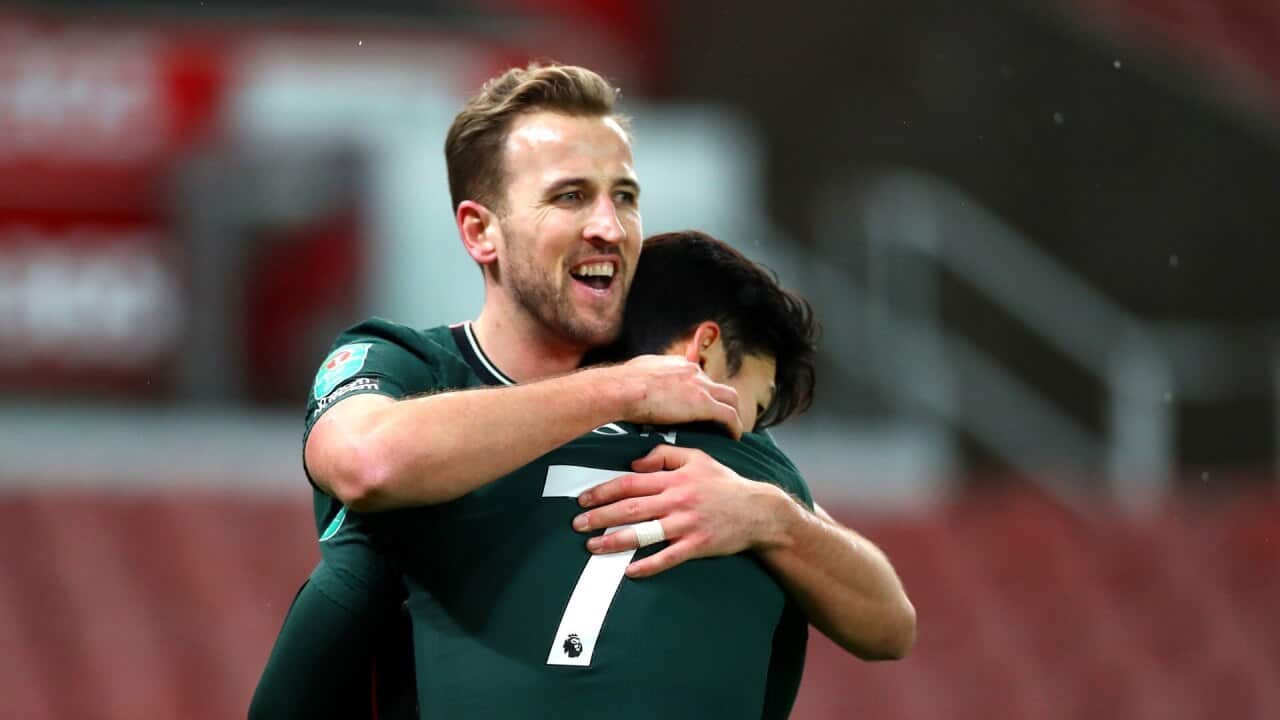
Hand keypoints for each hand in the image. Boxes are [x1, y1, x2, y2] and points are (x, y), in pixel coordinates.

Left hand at [572, 444, 790, 576]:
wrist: (758, 510)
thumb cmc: (724, 483)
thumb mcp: (697, 458)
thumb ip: (664, 455)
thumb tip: (634, 463)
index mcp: (674, 479)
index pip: (630, 483)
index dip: (604, 491)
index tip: (584, 499)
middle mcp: (677, 501)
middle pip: (631, 508)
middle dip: (601, 517)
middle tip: (577, 524)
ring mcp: (687, 525)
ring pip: (644, 533)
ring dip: (615, 541)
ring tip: (593, 546)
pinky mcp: (697, 546)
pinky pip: (668, 558)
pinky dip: (648, 565)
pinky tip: (630, 571)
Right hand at [612, 355, 742, 439]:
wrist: (621, 390)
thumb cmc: (621, 386)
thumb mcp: (635, 373)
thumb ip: (644, 377)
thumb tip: (638, 383)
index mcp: (676, 364)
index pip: (697, 376)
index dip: (702, 390)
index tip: (700, 403)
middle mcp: (692, 371)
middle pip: (716, 386)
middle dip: (721, 401)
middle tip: (721, 417)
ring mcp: (699, 385)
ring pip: (730, 398)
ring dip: (733, 412)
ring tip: (733, 428)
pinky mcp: (703, 402)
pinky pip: (728, 415)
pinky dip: (734, 426)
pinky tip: (734, 437)